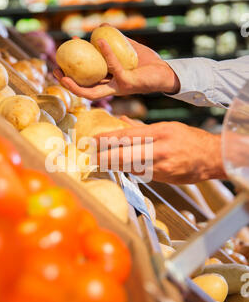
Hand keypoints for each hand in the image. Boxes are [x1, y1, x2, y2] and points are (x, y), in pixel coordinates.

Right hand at [53, 34, 179, 100]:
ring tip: (64, 71)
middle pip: (85, 91)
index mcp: (108, 82)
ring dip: (77, 83)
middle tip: (56, 71)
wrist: (166, 72)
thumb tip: (100, 26)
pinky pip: (114, 68)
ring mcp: (119, 88)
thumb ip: (115, 39)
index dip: (72, 73)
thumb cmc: (148, 63)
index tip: (62, 58)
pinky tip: (99, 41)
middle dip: (68, 84)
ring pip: (93, 91)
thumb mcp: (128, 49)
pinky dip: (106, 54)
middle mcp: (111, 88)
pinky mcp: (128, 83)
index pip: (86, 81)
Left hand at [93, 118, 226, 183]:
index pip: (127, 137)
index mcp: (160, 134)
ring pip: (128, 168)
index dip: (107, 140)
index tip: (93, 140)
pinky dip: (128, 169)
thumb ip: (143, 127)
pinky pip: (139, 174)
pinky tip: (121, 166)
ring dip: (113, 165)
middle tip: (90, 156)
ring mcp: (160, 169)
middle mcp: (158, 152)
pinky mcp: (161, 179)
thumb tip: (122, 122)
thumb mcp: (167, 127)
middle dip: (103, 157)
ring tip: (100, 160)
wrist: (211, 159)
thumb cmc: (190, 139)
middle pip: (123, 157)